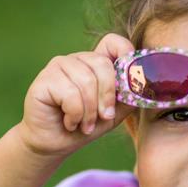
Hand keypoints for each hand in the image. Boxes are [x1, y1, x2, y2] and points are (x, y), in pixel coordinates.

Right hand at [17, 33, 137, 156]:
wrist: (54, 144)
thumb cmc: (83, 127)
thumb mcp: (113, 113)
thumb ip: (127, 97)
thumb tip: (142, 84)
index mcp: (94, 63)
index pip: (113, 42)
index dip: (125, 54)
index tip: (130, 81)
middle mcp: (76, 59)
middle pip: (102, 64)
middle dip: (107, 96)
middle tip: (103, 117)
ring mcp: (58, 66)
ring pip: (86, 81)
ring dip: (89, 111)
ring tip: (83, 125)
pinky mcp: (44, 80)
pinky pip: (70, 94)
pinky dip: (74, 115)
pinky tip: (69, 122)